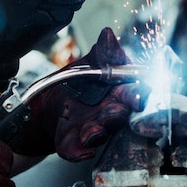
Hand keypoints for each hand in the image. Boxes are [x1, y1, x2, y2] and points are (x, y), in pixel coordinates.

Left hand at [11, 27, 150, 160]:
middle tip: (112, 112)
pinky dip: (79, 152)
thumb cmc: (78, 83)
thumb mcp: (89, 62)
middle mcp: (111, 114)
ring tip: (90, 131)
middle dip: (116, 115)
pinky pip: (79, 151)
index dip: (137, 96)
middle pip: (119, 118)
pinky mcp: (77, 145)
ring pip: (101, 135)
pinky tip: (80, 150)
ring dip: (96, 134)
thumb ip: (103, 52)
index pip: (134, 94)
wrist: (48, 103)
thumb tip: (109, 35)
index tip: (138, 97)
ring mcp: (95, 130)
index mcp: (119, 93)